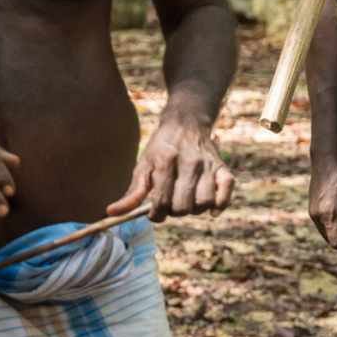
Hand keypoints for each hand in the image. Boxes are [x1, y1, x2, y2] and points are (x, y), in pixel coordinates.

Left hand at [107, 113, 233, 221]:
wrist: (187, 122)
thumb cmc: (161, 148)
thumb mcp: (143, 165)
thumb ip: (132, 192)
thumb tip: (111, 212)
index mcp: (165, 160)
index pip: (162, 201)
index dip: (156, 214)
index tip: (154, 213)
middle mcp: (189, 162)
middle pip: (183, 206)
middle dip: (174, 211)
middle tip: (171, 204)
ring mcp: (208, 165)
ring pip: (203, 204)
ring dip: (194, 209)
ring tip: (187, 201)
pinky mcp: (223, 169)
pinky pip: (225, 195)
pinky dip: (218, 205)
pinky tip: (209, 206)